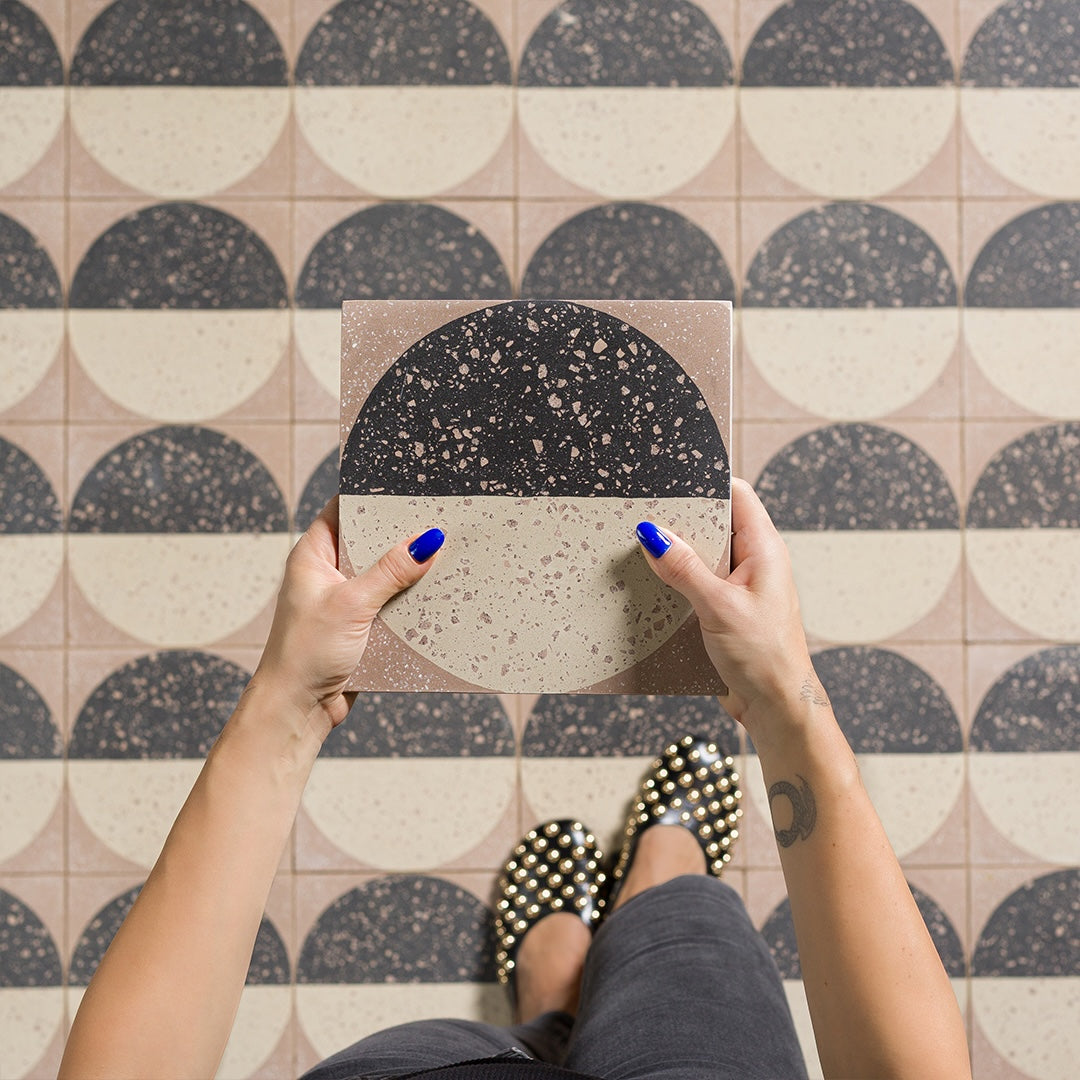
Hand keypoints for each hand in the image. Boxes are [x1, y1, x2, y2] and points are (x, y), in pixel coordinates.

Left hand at [255, 497, 442, 739]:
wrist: (297, 710)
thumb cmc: (306, 653)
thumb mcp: (352, 604)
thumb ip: (391, 571)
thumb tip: (428, 540)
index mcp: (312, 555)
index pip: (343, 510)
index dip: (373, 498)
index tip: (408, 488)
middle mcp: (328, 574)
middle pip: (371, 542)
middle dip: (402, 536)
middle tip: (439, 519)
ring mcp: (345, 601)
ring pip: (385, 575)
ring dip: (410, 572)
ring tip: (446, 554)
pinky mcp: (361, 627)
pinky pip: (392, 605)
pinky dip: (410, 601)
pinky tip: (437, 594)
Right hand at [637, 478, 821, 740]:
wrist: (776, 707)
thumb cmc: (765, 658)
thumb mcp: (719, 607)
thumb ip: (685, 569)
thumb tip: (654, 535)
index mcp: (765, 549)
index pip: (737, 495)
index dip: (706, 484)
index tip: (670, 482)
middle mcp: (755, 562)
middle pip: (714, 523)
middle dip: (681, 521)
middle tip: (644, 516)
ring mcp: (740, 586)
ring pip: (702, 555)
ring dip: (676, 556)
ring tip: (641, 550)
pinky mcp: (726, 609)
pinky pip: (698, 583)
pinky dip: (677, 582)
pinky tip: (654, 585)